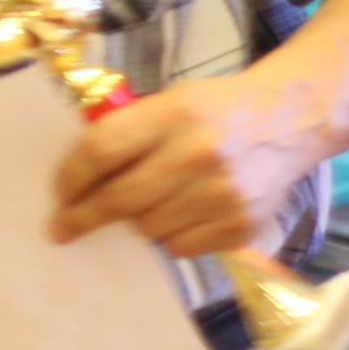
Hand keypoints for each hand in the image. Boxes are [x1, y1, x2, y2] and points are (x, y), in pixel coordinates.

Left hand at [47, 77, 314, 258]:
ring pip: (148, 229)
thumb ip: (128, 131)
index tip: (57, 194)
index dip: (70, 177)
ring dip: (136, 221)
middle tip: (60, 229)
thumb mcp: (170, 101)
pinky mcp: (241, 225)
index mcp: (174, 113)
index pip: (102, 150)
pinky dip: (171, 236)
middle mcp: (198, 155)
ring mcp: (223, 195)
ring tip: (152, 200)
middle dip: (81, 217)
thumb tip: (76, 178)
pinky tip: (184, 213)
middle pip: (119, 198)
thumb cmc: (215, 111)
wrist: (290, 121)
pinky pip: (181, 248)